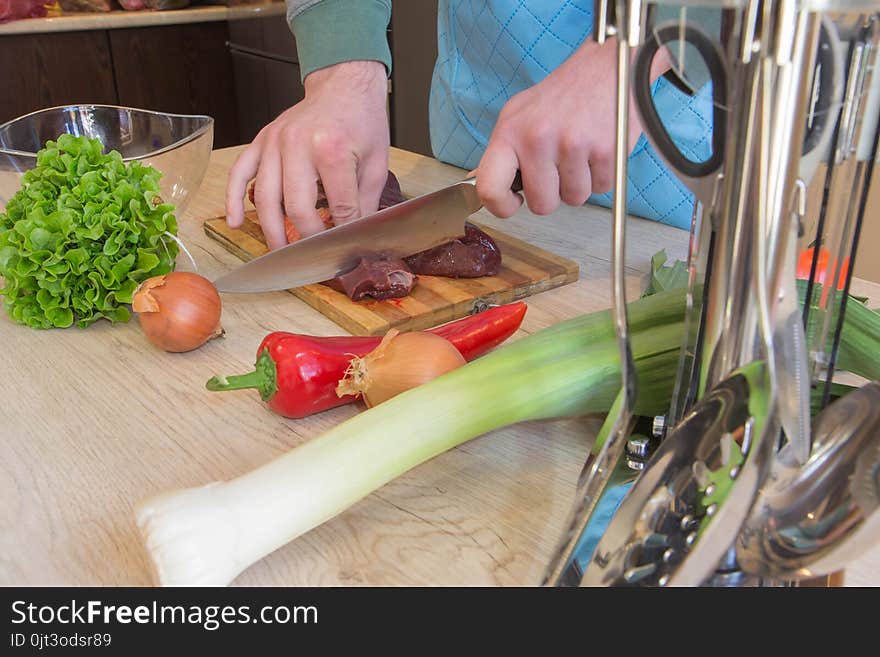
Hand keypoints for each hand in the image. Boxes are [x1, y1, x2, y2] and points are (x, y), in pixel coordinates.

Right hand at [225, 61, 389, 249]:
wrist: (343, 84)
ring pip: (265, 198)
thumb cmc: (361, 121)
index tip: (343, 248)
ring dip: (271, 231)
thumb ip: (366, 201)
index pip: (337, 206)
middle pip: (295, 207)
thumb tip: (356, 236)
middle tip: (312, 257)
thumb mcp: (376, 162)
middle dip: (305, 238)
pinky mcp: (262, 140)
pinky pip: (240, 173)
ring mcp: (275, 142)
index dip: (342, 233)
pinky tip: (236, 223)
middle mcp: (298, 145)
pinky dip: (233, 200)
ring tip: (280, 254)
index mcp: (332, 150)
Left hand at [476, 38, 668, 217]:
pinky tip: (596, 149)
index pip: (489, 188)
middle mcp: (537, 139)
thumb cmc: (560, 96)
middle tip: (558, 167)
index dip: (501, 207)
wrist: (604, 67)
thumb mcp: (518, 117)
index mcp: (509, 132)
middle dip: (552, 194)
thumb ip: (500, 154)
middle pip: (541, 205)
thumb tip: (477, 183)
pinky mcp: (605, 150)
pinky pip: (601, 187)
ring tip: (579, 152)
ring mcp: (572, 145)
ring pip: (574, 199)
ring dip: (579, 182)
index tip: (514, 201)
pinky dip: (601, 175)